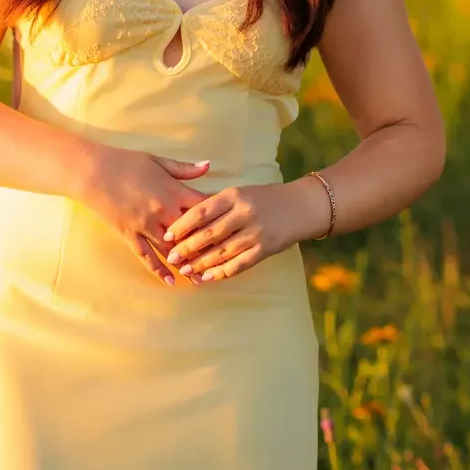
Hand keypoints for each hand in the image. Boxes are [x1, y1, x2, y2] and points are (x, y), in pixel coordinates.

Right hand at [79, 146, 212, 284]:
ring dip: (187, 264)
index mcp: (172, 191)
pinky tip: (170, 281)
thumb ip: (184, 169)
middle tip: (222, 261)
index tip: (229, 227)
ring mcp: (145, 225)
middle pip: (191, 234)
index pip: (203, 208)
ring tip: (201, 278)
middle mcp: (162, 211)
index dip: (218, 218)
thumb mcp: (158, 161)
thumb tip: (208, 166)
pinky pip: (146, 256)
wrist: (91, 171)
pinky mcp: (129, 234)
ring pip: (171, 250)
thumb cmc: (125, 162)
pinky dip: (159, 270)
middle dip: (206, 247)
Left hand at [159, 182, 298, 282]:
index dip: (181, 226)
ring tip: (185, 270)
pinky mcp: (265, 249)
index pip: (201, 212)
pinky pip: (239, 264)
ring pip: (222, 252)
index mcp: (234, 195)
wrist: (302, 206)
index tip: (167, 236)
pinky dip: (222, 272)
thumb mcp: (241, 192)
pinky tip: (208, 277)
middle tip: (171, 258)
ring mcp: (256, 232)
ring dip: (201, 263)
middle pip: (209, 234)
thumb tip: (187, 223)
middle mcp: (244, 213)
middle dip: (187, 248)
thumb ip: (217, 205)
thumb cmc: (265, 198)